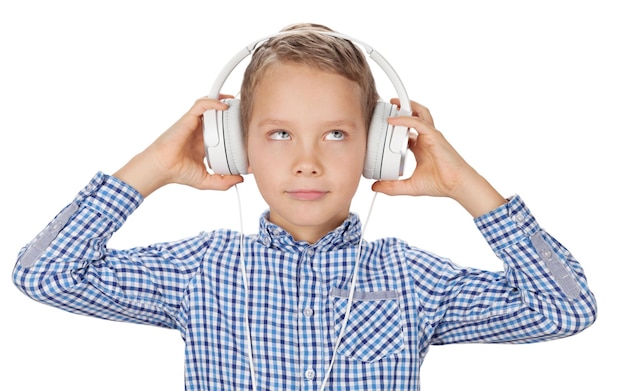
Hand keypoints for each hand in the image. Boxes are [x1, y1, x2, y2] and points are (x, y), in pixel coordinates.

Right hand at [114, 97, 243, 196]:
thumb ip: (224, 182)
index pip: (223, 133)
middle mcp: (200, 132)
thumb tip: (240, 179)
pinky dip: (213, 102)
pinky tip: (225, 106)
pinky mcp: (188, 119)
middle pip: (218, 117)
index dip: (235, 132)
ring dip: (224, 102)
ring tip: (237, 103)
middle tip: (245, 114)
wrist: (163, 168)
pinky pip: (201, 105)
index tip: (247, 135)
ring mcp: (194, 124)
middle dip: (232, 113)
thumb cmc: (178, 172)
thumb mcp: (206, 180)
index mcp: (205, 144)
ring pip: (210, 107)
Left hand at [372, 99, 505, 216]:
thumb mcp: (410, 186)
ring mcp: (431, 136)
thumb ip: (392, 186)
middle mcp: (426, 139)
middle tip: (386, 107)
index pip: (406, 133)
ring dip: (406, 107)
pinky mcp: (434, 136)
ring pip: (419, 114)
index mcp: (421, 148)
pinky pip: (417, 122)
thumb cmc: (440, 183)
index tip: (381, 129)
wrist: (456, 184)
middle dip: (401, 111)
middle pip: (414, 118)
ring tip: (392, 102)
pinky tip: (393, 120)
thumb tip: (375, 187)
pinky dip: (405, 119)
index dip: (394, 129)